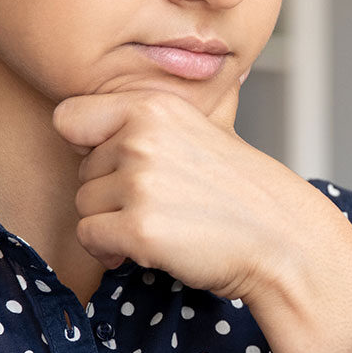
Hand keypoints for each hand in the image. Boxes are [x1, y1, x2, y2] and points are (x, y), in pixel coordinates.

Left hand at [53, 90, 351, 352]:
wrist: (282, 238)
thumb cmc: (241, 190)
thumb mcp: (203, 129)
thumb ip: (153, 116)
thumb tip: (113, 102)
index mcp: (153, 107)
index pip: (69, 117)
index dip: (87, 146)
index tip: (118, 164)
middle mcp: (142, 138)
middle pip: (80, 170)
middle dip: (109, 194)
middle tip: (157, 204)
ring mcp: (140, 183)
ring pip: (83, 206)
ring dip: (111, 224)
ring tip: (158, 225)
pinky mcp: (139, 228)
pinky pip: (89, 239)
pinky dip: (112, 250)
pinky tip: (148, 248)